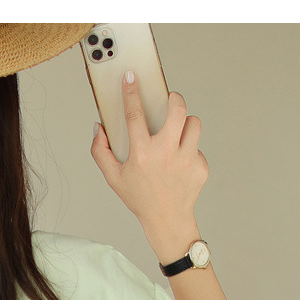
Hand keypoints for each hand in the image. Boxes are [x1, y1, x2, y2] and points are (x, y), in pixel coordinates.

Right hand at [90, 74, 209, 259]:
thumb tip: (99, 129)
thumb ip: (100, 152)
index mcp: (142, 154)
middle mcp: (165, 154)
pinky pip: (197, 146)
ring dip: (185, 124)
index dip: (132, 92)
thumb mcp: (114, 178)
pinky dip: (189, 150)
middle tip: (170, 100)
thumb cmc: (140, 199)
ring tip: (177, 134)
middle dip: (174, 98)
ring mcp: (186, 159)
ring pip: (193, 123)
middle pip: (177, 109)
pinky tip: (180, 164)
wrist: (167, 221)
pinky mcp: (200, 166)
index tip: (132, 78)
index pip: (135, 114)